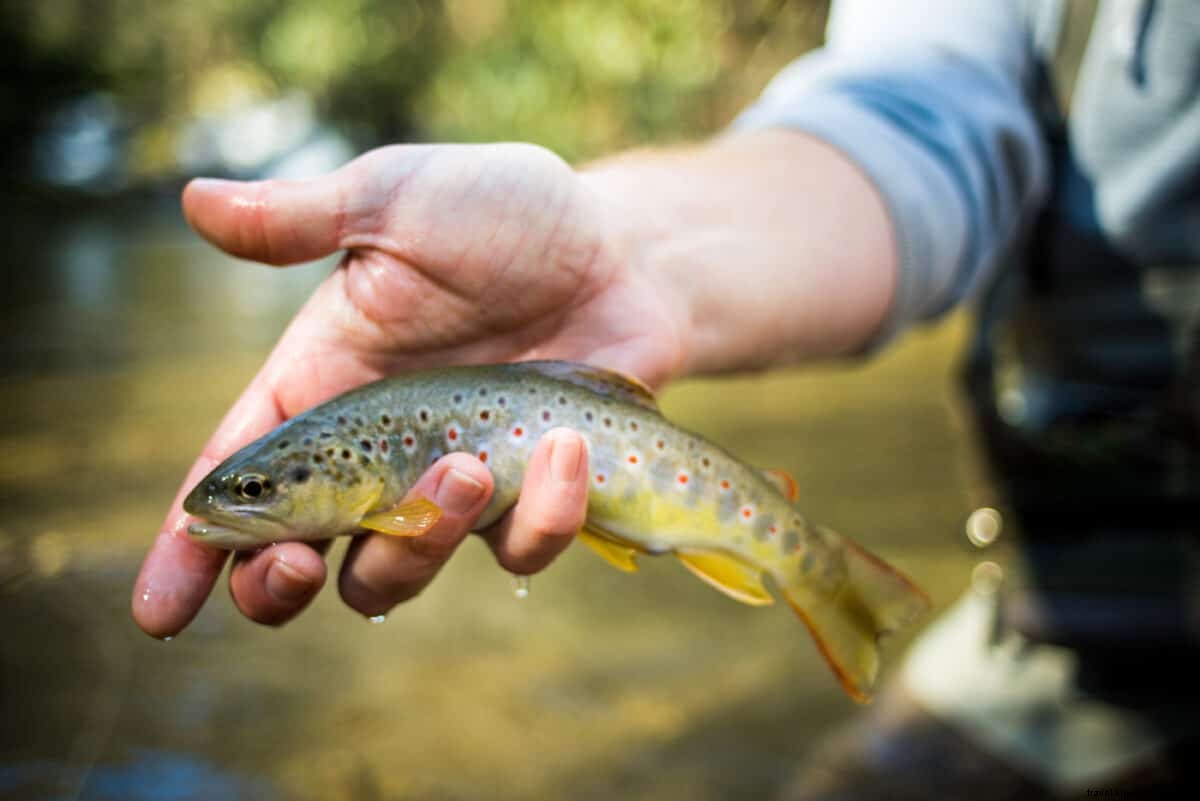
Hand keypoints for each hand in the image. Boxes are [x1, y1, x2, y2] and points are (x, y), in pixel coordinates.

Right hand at [132, 143, 687, 636]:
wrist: (623, 250)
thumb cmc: (505, 214)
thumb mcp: (397, 200)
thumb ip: (303, 219)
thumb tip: (192, 201)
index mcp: (323, 385)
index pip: (235, 473)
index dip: (191, 546)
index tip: (158, 613)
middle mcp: (374, 452)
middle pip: (297, 559)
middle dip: (279, 584)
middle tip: (301, 564)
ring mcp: (450, 485)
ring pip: (395, 574)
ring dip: (418, 543)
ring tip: (469, 464)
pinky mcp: (527, 500)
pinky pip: (517, 550)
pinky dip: (540, 516)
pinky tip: (569, 447)